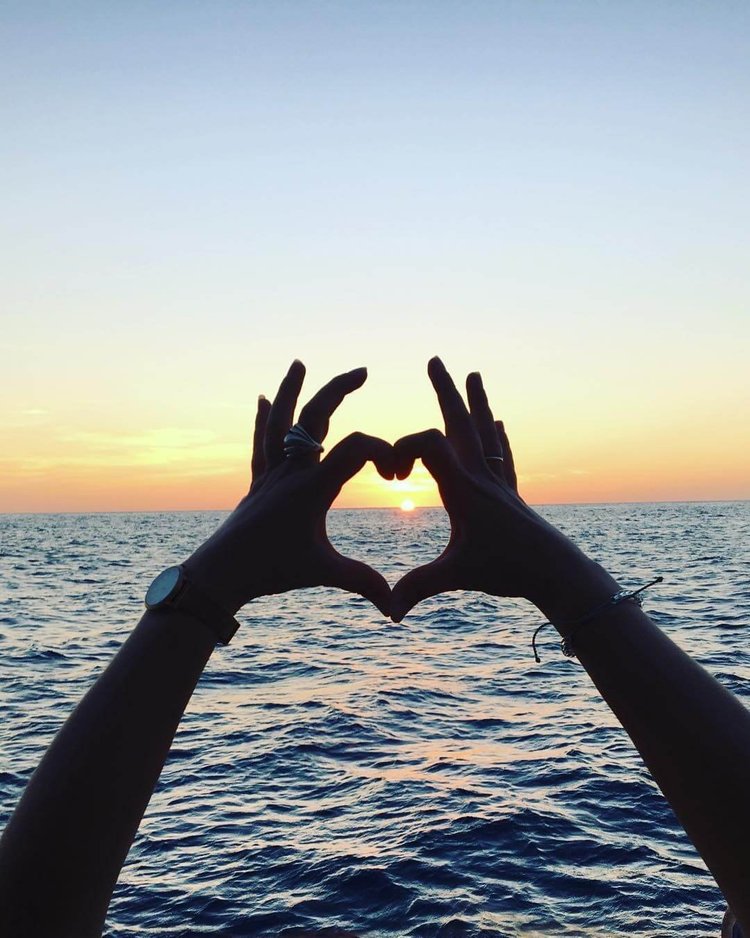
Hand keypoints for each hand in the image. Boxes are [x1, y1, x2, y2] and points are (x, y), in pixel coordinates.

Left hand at [185, 361, 394, 616]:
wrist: (221, 573)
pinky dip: (263, 418)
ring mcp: (272, 472)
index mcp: (313, 487)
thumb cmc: (270, 570)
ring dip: (291, 389)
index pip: (356, 448)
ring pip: (281, 419)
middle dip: (339, 389)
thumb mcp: (323, 573)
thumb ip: (362, 582)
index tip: (394, 475)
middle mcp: (291, 470)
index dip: (382, 451)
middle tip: (362, 371)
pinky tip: (262, 399)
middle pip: (316, 416)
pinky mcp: (258, 480)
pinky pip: (261, 441)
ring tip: (298, 364)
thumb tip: (394, 607)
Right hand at [391, 358, 616, 623]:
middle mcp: (480, 476)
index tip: (391, 476)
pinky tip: (500, 423)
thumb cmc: (506, 570)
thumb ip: (418, 588)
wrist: (555, 572)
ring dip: (476, 402)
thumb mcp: (455, 577)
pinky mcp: (511, 493)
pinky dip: (497, 435)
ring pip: (484, 431)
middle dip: (445, 391)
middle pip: (460, 422)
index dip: (403, 448)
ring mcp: (498, 482)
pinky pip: (502, 454)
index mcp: (462, 488)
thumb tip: (388, 612)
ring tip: (473, 374)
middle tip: (435, 360)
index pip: (429, 443)